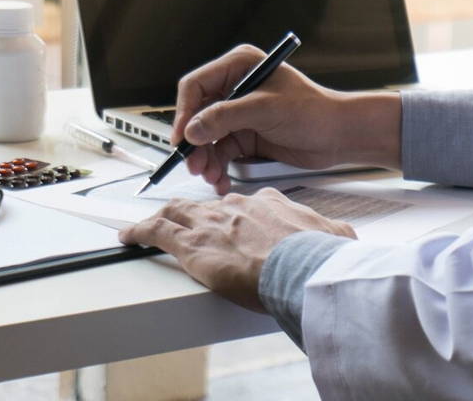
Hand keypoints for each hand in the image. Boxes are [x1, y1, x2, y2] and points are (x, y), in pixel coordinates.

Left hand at [118, 187, 355, 310]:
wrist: (303, 268)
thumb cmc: (319, 258)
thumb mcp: (336, 237)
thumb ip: (333, 234)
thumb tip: (345, 239)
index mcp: (269, 204)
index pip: (244, 204)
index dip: (234, 214)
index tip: (231, 222)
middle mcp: (237, 207)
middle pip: (206, 205)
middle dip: (192, 212)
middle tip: (182, 221)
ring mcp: (212, 224)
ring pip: (177, 212)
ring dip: (162, 217)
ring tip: (148, 224)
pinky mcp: (192, 245)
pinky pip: (156, 232)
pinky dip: (139, 232)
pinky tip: (127, 235)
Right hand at [173, 44, 401, 193]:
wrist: (341, 135)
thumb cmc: (314, 111)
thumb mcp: (265, 109)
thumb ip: (225, 117)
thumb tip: (191, 130)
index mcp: (239, 66)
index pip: (196, 86)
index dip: (184, 112)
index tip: (181, 139)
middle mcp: (235, 88)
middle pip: (198, 115)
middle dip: (195, 143)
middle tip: (194, 165)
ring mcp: (240, 113)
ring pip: (207, 138)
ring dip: (206, 159)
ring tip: (211, 176)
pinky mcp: (247, 136)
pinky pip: (222, 153)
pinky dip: (219, 168)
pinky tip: (222, 181)